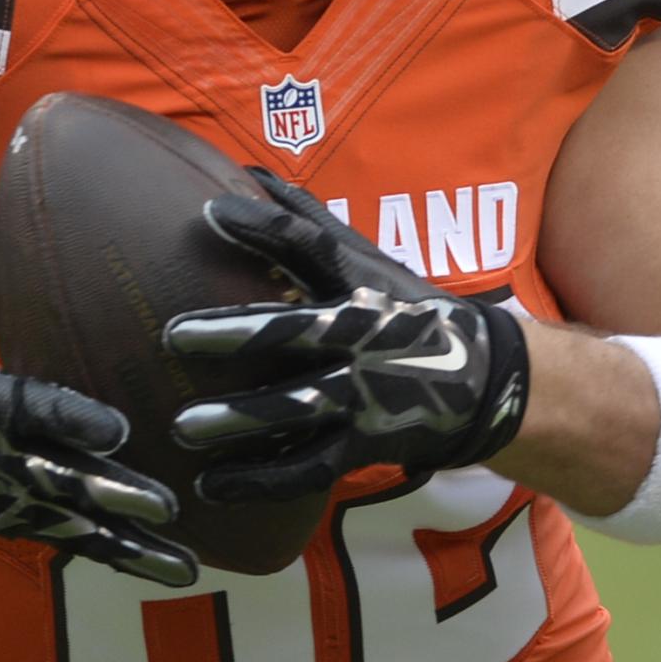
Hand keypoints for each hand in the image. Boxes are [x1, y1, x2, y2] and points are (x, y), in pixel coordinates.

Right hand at [0, 192, 197, 584]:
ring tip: (185, 564)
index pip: (34, 412)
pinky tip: (168, 570)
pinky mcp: (20, 524)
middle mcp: (0, 460)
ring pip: (80, 525)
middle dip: (113, 493)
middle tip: (163, 503)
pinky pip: (76, 544)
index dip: (73, 419)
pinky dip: (120, 557)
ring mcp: (12, 501)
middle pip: (64, 480)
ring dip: (132, 545)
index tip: (115, 428)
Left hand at [162, 169, 528, 502]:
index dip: (264, 226)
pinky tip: (209, 486)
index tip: (212, 210)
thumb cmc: (409, 313)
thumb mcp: (369, 264)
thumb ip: (308, 224)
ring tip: (183, 428)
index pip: (310, 245)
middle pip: (295, 331)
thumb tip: (248, 175)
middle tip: (173, 335)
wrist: (487, 383)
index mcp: (360, 286)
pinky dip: (259, 479)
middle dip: (234, 334)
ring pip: (297, 407)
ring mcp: (364, 395)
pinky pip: (307, 468)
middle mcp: (362, 337)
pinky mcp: (364, 446)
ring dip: (239, 418)